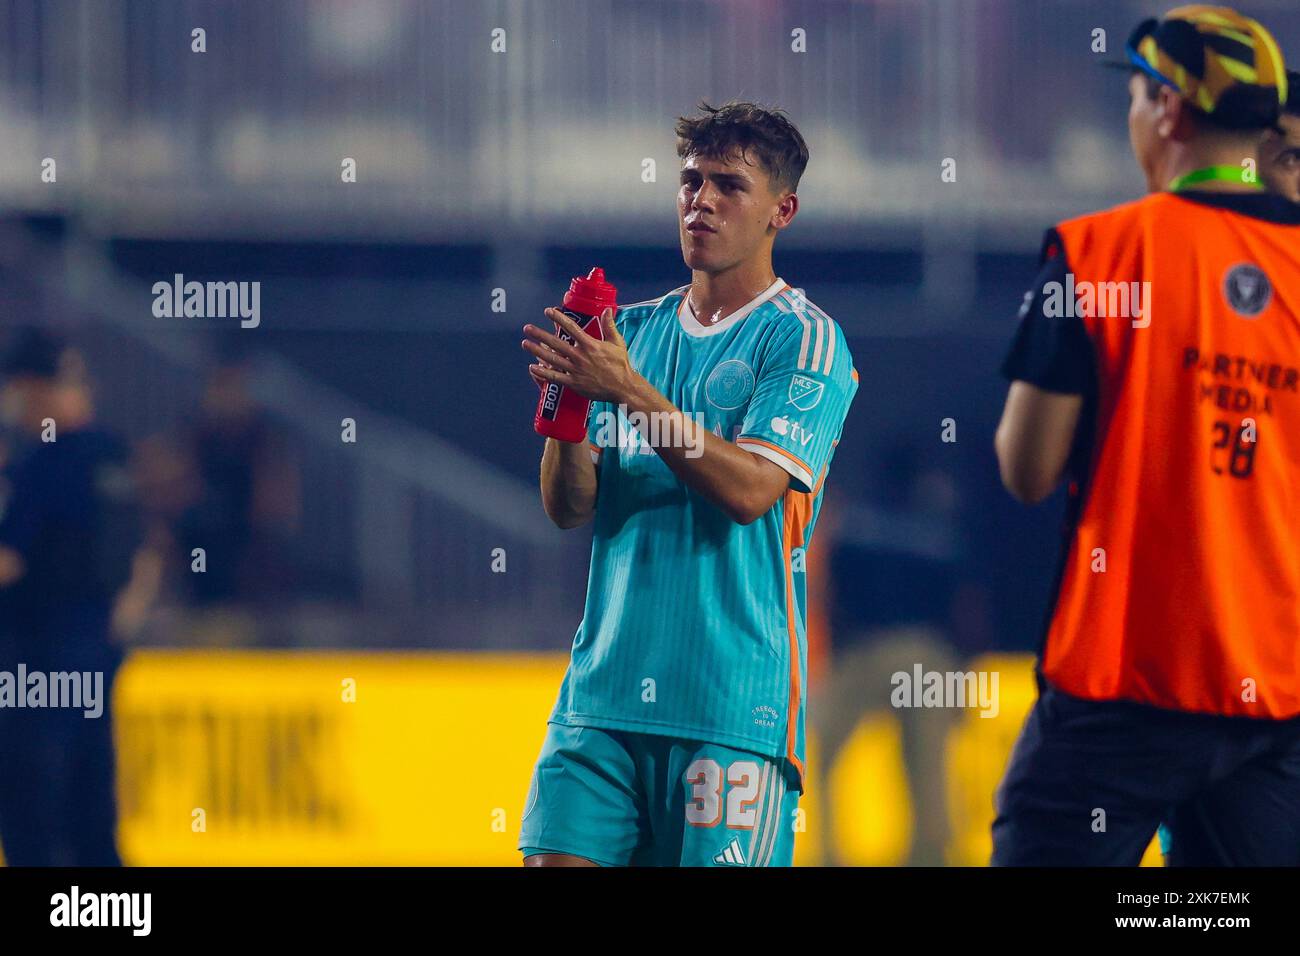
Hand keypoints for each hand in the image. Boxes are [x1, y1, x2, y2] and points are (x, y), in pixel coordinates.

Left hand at [522, 307, 636, 403]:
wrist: (622, 387)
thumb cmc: (620, 365)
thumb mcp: (617, 342)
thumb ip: (609, 325)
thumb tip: (607, 309)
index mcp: (590, 345)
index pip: (571, 328)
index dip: (558, 318)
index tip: (548, 311)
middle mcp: (580, 356)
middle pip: (556, 343)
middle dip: (540, 334)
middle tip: (527, 328)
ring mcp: (576, 370)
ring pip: (552, 359)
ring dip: (537, 351)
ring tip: (526, 343)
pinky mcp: (574, 383)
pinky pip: (555, 377)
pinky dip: (543, 373)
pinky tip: (532, 367)